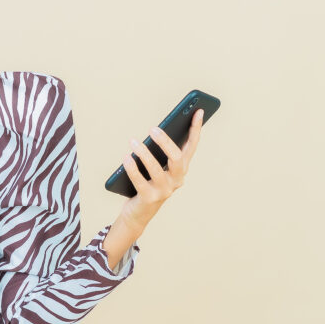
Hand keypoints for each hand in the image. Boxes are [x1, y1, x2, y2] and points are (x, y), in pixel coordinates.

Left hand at [118, 109, 204, 229]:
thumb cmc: (148, 183)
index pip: (192, 146)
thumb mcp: (157, 166)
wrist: (138, 212)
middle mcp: (176, 180)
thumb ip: (159, 152)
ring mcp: (164, 190)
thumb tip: (155, 130)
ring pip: (157, 169)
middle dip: (165, 142)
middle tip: (153, 128)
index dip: (196, 129)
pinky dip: (132, 168)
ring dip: (143, 153)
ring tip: (133, 141)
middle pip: (176, 157)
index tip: (198, 111)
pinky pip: (140, 180)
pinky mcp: (150, 198)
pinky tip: (126, 157)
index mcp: (181, 169)